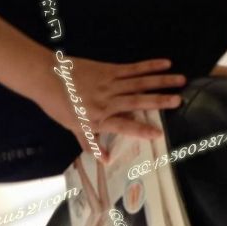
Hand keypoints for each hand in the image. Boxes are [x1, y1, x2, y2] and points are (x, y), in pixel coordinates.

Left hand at [36, 54, 185, 159]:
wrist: (46, 77)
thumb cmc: (59, 105)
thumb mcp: (73, 128)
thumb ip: (91, 144)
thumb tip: (106, 161)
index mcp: (99, 118)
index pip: (124, 126)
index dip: (141, 130)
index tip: (159, 134)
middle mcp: (107, 101)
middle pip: (136, 101)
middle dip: (159, 101)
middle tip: (179, 101)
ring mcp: (109, 83)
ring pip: (139, 82)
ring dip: (161, 81)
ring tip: (180, 81)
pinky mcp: (109, 69)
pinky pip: (132, 68)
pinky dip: (149, 66)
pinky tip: (165, 64)